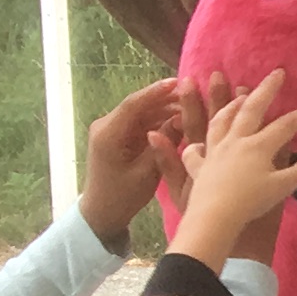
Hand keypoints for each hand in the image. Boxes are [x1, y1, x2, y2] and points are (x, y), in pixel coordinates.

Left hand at [80, 75, 178, 246]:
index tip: (180, 83)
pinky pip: (141, 122)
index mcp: (108, 134)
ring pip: (142, 112)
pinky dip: (159, 119)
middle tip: (195, 94)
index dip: (157, 92)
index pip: (134, 105)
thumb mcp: (147, 172)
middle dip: (165, 99)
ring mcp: (111, 130)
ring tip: (192, 106)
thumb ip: (163, 143)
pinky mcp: (119, 136)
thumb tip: (182, 119)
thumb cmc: (122, 196)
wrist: (102, 212)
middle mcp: (106, 126)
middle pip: (138, 105)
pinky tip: (179, 119)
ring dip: (165, 109)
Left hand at [169, 71, 296, 263]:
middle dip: (266, 90)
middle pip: (251, 109)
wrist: (215, 218)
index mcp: (258, 146)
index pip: (286, 126)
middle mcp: (235, 141)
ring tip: (235, 94)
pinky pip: (192, 151)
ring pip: (221, 121)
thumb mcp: (282, 188)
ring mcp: (214, 151)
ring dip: (229, 104)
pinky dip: (192, 143)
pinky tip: (192, 142)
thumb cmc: (250, 203)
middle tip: (276, 73)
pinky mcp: (199, 166)